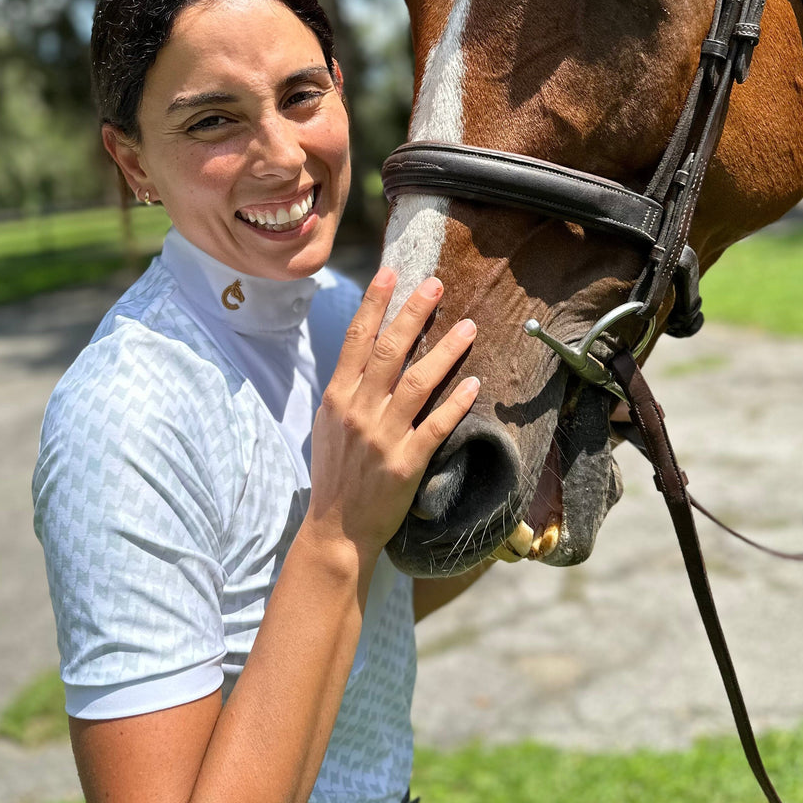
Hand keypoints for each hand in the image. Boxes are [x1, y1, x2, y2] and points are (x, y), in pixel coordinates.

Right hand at [304, 269, 478, 558]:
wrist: (337, 529)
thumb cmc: (335, 473)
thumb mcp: (328, 423)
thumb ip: (346, 388)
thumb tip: (365, 351)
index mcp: (338, 396)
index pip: (356, 339)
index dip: (374, 303)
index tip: (390, 272)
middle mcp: (358, 410)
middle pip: (389, 350)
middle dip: (413, 313)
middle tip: (435, 284)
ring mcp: (382, 436)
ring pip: (417, 382)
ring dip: (445, 351)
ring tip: (468, 326)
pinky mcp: (406, 463)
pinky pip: (435, 426)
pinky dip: (455, 403)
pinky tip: (473, 384)